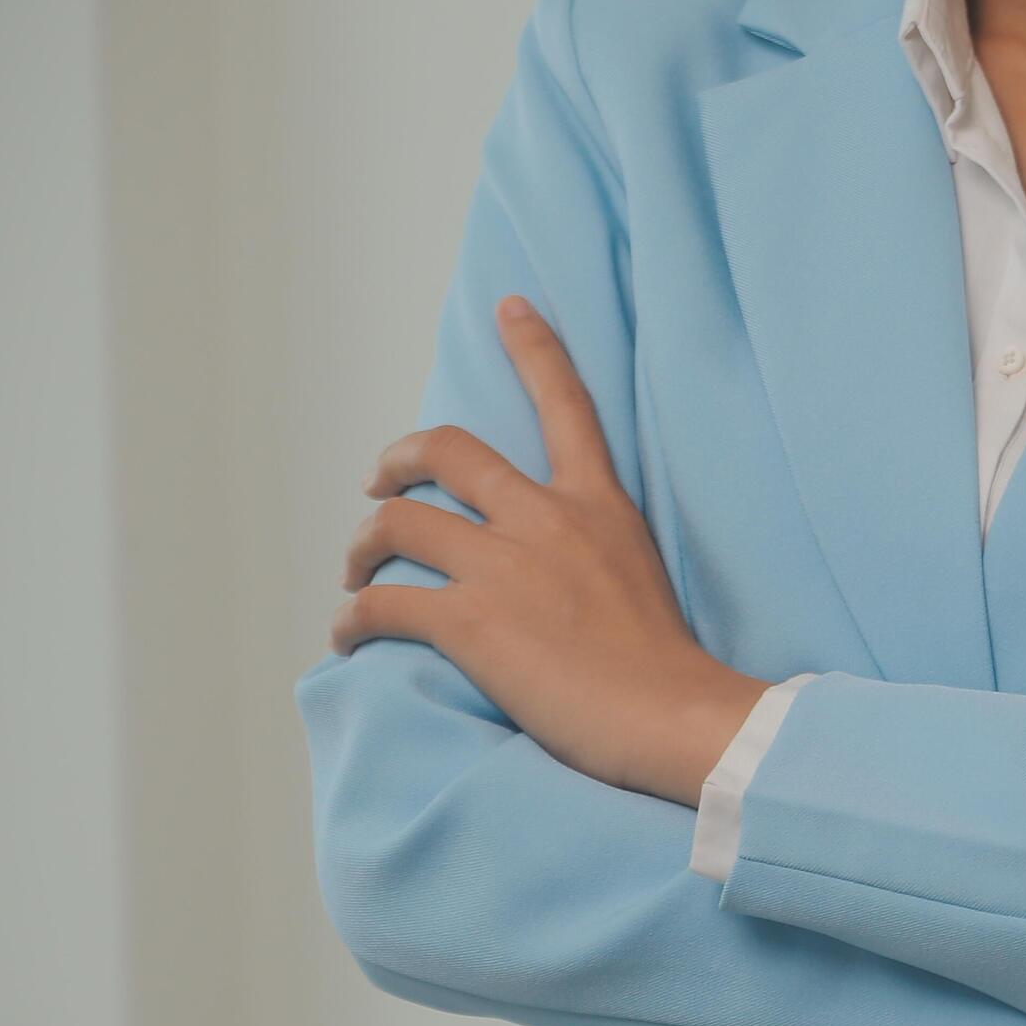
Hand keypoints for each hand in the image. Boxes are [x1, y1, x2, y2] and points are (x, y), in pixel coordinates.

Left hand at [330, 295, 766, 804]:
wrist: (677, 718)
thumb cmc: (667, 670)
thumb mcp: (642, 579)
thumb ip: (595, 554)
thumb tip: (551, 575)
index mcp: (599, 506)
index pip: (566, 406)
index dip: (536, 349)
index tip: (510, 307)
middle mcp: (548, 520)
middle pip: (448, 451)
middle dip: (398, 461)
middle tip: (380, 487)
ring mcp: (506, 567)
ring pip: (399, 525)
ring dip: (362, 548)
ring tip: (356, 577)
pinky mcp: (473, 622)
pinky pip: (384, 605)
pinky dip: (353, 620)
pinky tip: (348, 637)